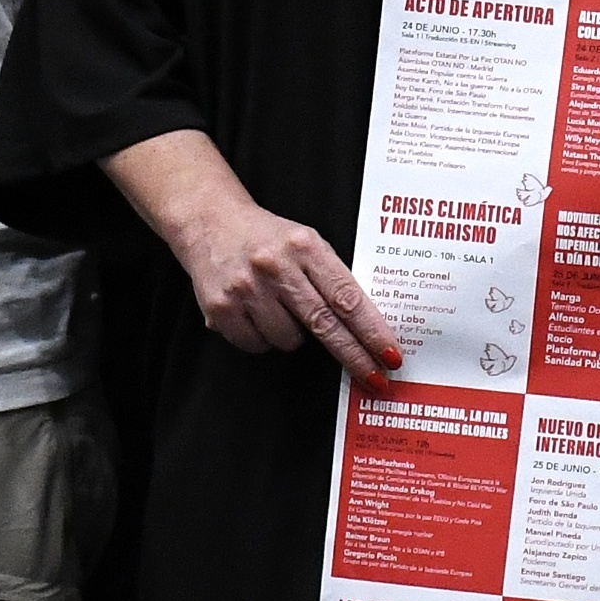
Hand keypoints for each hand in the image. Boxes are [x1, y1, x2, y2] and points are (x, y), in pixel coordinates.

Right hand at [171, 188, 403, 372]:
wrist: (209, 222)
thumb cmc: (266, 237)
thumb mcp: (306, 243)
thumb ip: (331, 276)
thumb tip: (366, 327)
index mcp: (305, 246)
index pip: (347, 296)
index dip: (372, 330)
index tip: (390, 353)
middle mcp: (275, 266)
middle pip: (324, 323)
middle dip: (353, 355)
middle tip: (375, 378)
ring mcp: (246, 288)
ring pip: (289, 340)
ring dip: (293, 336)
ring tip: (279, 308)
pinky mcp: (220, 307)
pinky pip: (256, 345)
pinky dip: (262, 338)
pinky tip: (255, 313)